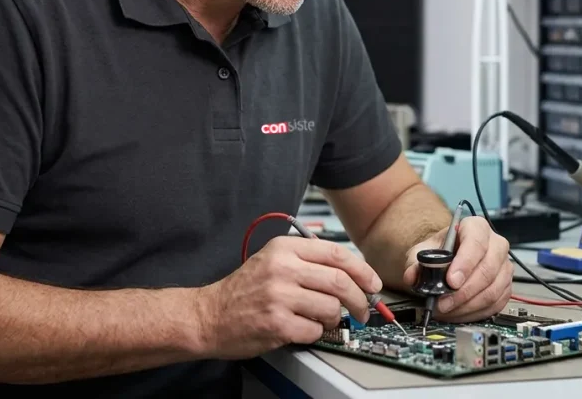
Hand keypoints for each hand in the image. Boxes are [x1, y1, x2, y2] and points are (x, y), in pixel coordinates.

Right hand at [194, 236, 382, 358]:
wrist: (209, 315)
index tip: (372, 283)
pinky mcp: (277, 324)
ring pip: (331, 307)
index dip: (361, 269)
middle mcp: (282, 268)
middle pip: (339, 281)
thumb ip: (307, 261)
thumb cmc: (244, 290)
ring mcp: (279, 296)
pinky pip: (315, 330)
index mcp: (284, 248)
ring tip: (321, 319)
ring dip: (333, 318)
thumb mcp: (273, 260)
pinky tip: (301, 328)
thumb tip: (352, 273)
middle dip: (359, 299)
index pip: (335, 253)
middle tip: (363, 310)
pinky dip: (315, 332)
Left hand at [402, 216, 512, 322]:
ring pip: (493, 290)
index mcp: (476, 227)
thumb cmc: (440, 251)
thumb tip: (412, 277)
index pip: (476, 242)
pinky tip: (458, 313)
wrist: (449, 258)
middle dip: (463, 291)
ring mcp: (503, 266)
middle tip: (443, 303)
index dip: (465, 263)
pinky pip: (496, 303)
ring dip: (467, 305)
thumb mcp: (423, 251)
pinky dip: (475, 312)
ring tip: (446, 310)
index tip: (450, 281)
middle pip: (487, 270)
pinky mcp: (505, 286)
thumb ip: (415, 263)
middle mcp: (496, 244)